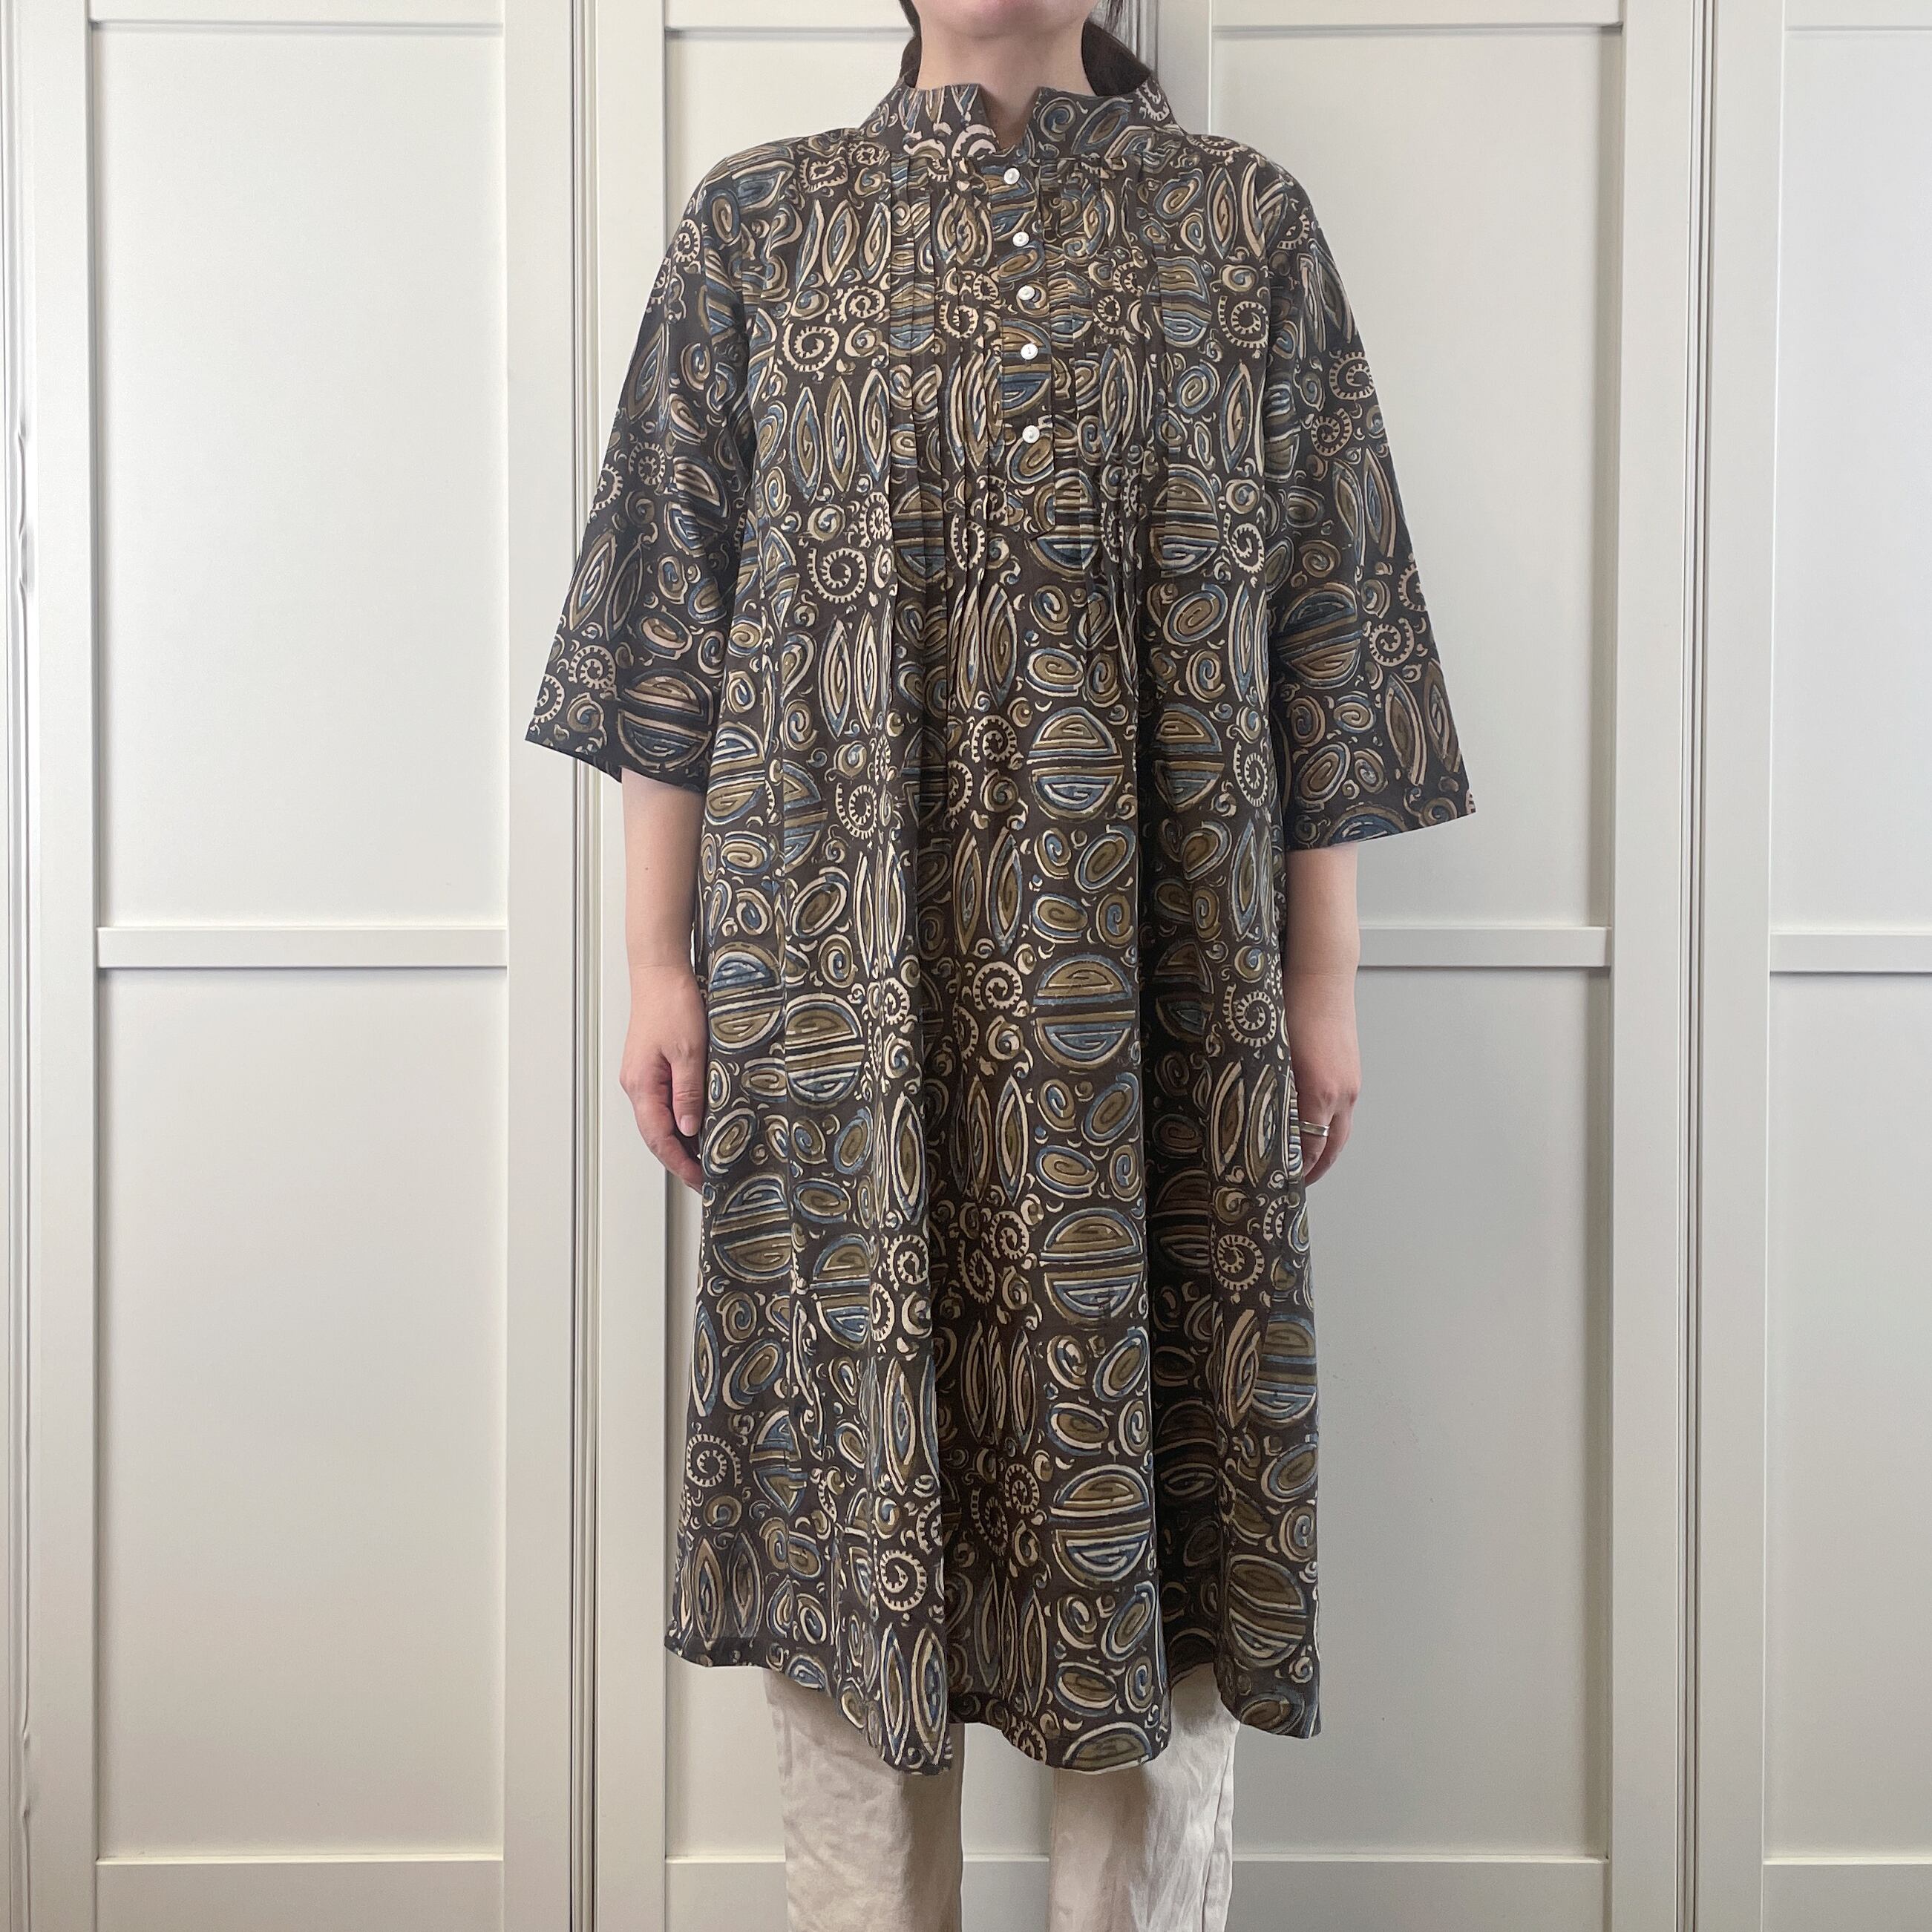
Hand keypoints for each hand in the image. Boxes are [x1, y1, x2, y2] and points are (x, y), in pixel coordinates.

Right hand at [620, 962, 706, 1190]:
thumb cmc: (672, 1004)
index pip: (659, 1138)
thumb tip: (687, 1131)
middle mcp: (636, 1085)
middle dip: (679, 1159)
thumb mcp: (689, 1052)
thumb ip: (688, 1094)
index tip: (700, 1180)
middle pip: (655, 1135)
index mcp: (642, 1085)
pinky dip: (679, 1120)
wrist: (660, 972)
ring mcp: (641, 1077)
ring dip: (679, 1142)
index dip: (680, 1164)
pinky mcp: (650, 1067)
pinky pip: (662, 1103)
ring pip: (658, 1120)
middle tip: (706, 1177)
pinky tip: (696, 1125)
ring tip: (705, 1157)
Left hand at [1282, 964, 1359, 1183]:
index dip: (1298, 1170)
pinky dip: (1330, 1125)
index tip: (1281, 1184)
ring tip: (1303, 1162)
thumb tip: (1255, 1120)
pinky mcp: (1351, 1070)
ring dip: (1324, 1147)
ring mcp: (1350, 1082)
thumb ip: (1270, 1091)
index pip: (1312, 1147)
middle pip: (1332, 1146)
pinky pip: (1343, 1108)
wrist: (1321, 974)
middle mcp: (1342, 1092)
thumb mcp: (1272, 1054)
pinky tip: (1313, 1124)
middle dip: (1315, 1168)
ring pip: (1340, 1128)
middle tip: (1295, 1185)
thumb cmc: (1291, 1007)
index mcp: (1320, 1092)